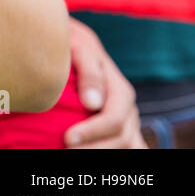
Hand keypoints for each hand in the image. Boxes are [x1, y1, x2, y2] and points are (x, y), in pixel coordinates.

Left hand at [64, 18, 146, 147]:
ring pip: (128, 145)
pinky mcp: (120, 128)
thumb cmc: (72, 43)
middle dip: (94, 148)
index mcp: (120, 91)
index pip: (113, 120)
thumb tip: (93, 104)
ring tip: (72, 154)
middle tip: (65, 149)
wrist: (72, 41)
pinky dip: (114, 150)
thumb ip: (89, 72)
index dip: (93, 132)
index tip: (67, 138)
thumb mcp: (79, 48)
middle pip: (122, 138)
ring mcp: (127, 121)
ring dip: (103, 152)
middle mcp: (128, 109)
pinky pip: (128, 145)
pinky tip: (97, 152)